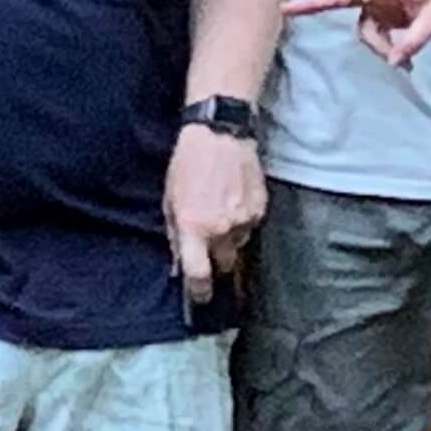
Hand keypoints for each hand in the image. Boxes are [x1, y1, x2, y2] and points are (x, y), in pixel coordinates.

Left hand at [165, 124, 265, 300]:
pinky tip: (234, 200)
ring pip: (239, 245)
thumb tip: (179, 263)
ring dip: (230, 238)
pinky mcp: (260, 209)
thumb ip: (176, 235)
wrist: (220, 135)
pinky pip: (251, 227)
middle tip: (210, 245)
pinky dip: (243, 221)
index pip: (199, 274)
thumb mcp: (170, 200)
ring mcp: (244, 220)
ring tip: (221, 210)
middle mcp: (221, 229)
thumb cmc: (188, 165)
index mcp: (194, 228)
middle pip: (224, 265)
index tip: (199, 295)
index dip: (199, 291)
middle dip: (217, 262)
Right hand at [300, 0, 430, 68]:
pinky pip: (375, 39)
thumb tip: (395, 63)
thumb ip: (415, 40)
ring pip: (364, 32)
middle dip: (312, 5)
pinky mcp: (379, 17)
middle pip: (339, 1)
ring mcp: (375, 6)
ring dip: (378, 48)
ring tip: (405, 64)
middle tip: (284, 9)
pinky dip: (386, 52)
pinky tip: (404, 64)